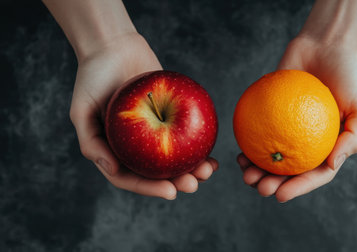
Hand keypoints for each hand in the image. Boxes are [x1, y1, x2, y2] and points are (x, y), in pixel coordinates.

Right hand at [70, 33, 217, 198]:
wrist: (113, 46)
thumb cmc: (92, 76)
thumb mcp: (81, 110)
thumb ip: (91, 142)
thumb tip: (113, 170)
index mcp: (113, 150)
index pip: (131, 177)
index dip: (150, 188)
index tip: (171, 192)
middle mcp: (134, 145)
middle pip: (157, 171)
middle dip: (177, 182)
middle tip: (194, 185)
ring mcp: (153, 130)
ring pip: (174, 156)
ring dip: (192, 167)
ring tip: (209, 171)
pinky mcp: (169, 114)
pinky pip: (185, 132)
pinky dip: (198, 144)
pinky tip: (211, 151)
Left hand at [238, 36, 356, 201]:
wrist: (326, 45)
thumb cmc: (349, 76)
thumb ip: (352, 139)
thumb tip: (332, 166)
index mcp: (327, 146)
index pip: (313, 174)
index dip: (297, 188)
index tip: (280, 196)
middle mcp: (305, 140)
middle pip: (288, 170)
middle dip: (272, 184)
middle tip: (259, 187)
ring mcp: (286, 127)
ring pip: (269, 154)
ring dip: (256, 168)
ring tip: (245, 173)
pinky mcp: (270, 112)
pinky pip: (258, 132)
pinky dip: (249, 144)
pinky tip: (239, 151)